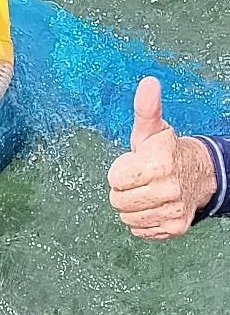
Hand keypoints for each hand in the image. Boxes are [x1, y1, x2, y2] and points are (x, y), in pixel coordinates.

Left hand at [108, 76, 216, 239]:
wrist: (198, 174)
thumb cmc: (165, 150)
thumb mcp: (151, 130)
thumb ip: (145, 109)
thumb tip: (148, 83)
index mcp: (159, 165)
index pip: (116, 181)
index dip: (119, 173)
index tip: (133, 165)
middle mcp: (168, 191)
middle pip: (118, 202)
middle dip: (123, 191)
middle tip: (138, 180)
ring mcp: (173, 212)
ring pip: (128, 219)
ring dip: (132, 207)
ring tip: (145, 192)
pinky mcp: (175, 228)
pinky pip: (140, 231)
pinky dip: (143, 221)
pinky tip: (153, 206)